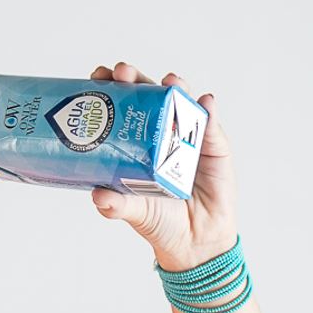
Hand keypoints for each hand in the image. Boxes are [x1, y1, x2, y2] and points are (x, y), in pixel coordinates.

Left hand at [88, 62, 238, 270]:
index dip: (109, 88)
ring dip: (176, 88)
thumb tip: (98, 195)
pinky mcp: (214, 147)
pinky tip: (206, 101)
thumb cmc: (159, 220)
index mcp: (134, 142)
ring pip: (181, 104)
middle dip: (135, 79)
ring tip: (170, 82)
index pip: (120, 108)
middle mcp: (160, 133)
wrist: (194, 241)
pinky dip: (209, 111)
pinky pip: (212, 125)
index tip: (97, 75)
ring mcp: (188, 136)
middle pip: (147, 97)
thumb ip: (116, 204)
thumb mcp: (134, 211)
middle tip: (123, 71)